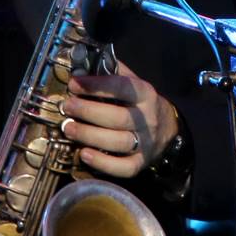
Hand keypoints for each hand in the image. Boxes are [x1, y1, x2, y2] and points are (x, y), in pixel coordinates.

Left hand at [61, 63, 180, 178]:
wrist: (168, 128)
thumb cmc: (141, 103)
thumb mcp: (134, 83)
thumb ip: (111, 74)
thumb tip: (82, 67)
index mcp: (145, 94)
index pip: (122, 87)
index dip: (97, 85)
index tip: (74, 83)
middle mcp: (147, 119)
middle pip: (118, 117)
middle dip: (88, 111)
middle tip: (68, 107)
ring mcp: (145, 143)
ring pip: (118, 141)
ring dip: (90, 135)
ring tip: (68, 128)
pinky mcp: (141, 162)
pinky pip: (123, 167)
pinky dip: (103, 163)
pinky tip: (84, 154)